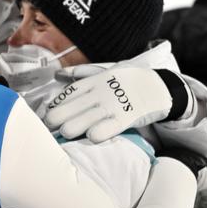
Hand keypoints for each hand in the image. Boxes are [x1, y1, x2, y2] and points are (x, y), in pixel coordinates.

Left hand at [44, 66, 189, 142]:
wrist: (160, 86)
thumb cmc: (129, 79)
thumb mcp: (105, 70)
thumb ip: (80, 72)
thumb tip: (57, 74)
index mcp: (94, 82)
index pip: (68, 93)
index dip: (55, 104)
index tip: (45, 113)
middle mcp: (100, 93)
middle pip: (70, 108)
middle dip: (56, 119)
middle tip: (48, 128)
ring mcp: (112, 105)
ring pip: (84, 120)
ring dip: (71, 128)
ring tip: (64, 134)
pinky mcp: (126, 117)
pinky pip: (108, 128)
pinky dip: (97, 134)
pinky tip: (90, 137)